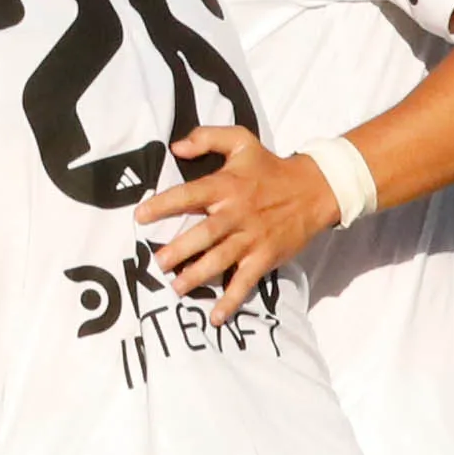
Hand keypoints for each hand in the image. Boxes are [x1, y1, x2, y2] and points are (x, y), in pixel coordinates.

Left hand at [134, 125, 337, 313]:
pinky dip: (231, 301)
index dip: (163, 204)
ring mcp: (251, 238)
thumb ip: (207, 137)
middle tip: (158, 262)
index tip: (140, 216)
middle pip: (204, 233)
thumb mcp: (241, 142)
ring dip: (198, 276)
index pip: (189, 194)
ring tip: (176, 287)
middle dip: (180, 249)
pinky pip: (244, 282)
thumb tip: (176, 147)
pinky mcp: (264, 257)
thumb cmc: (270, 167)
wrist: (313, 189)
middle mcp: (236, 213)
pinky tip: (215, 317)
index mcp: (226, 185)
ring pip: (221, 260)